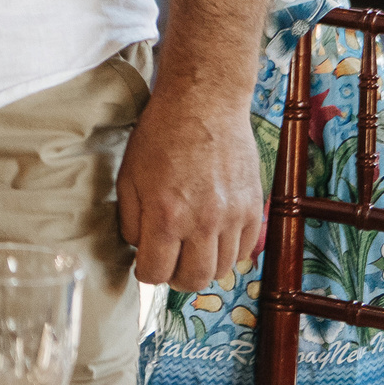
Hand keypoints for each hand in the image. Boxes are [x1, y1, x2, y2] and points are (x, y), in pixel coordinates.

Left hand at [118, 86, 266, 289]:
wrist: (204, 103)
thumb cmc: (160, 135)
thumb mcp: (128, 175)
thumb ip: (131, 220)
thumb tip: (140, 249)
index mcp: (166, 215)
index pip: (156, 274)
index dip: (146, 273)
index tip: (146, 264)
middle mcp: (203, 223)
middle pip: (193, 281)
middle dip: (176, 278)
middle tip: (169, 262)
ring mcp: (233, 217)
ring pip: (221, 271)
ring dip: (203, 265)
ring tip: (191, 247)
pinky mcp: (254, 209)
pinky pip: (244, 251)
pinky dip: (228, 252)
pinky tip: (213, 234)